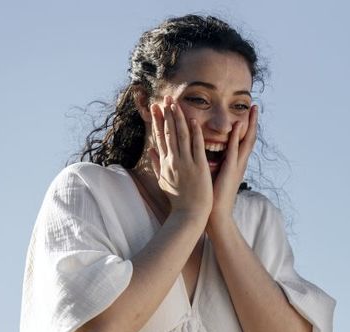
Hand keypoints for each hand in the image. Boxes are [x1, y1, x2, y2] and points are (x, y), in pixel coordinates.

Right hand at [148, 96, 212, 217]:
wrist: (188, 215)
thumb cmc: (178, 200)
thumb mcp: (163, 181)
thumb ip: (157, 164)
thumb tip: (150, 149)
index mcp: (166, 163)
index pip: (160, 137)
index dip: (158, 121)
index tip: (156, 107)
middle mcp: (173, 161)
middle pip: (168, 133)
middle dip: (166, 114)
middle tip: (164, 98)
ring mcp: (186, 163)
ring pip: (180, 136)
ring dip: (178, 119)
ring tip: (175, 103)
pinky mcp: (198, 168)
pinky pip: (196, 147)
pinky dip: (194, 134)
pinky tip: (193, 121)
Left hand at [211, 105, 258, 219]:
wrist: (215, 214)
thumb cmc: (211, 197)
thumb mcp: (213, 175)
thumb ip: (211, 162)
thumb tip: (204, 152)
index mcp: (235, 164)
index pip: (242, 141)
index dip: (246, 126)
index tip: (247, 112)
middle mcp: (239, 163)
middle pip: (249, 138)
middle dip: (253, 122)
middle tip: (256, 105)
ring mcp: (236, 166)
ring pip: (246, 141)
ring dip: (249, 124)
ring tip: (253, 109)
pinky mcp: (231, 170)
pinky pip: (235, 150)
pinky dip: (237, 137)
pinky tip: (237, 125)